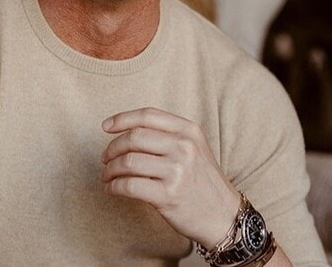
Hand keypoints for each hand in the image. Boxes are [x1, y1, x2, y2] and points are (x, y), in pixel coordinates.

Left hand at [101, 107, 240, 246]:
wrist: (225, 216)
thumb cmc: (203, 181)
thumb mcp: (194, 147)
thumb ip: (168, 134)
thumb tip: (126, 129)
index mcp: (189, 130)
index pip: (148, 115)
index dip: (122, 118)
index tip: (106, 126)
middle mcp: (184, 146)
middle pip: (134, 137)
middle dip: (113, 147)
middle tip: (105, 158)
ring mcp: (177, 171)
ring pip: (128, 161)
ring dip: (110, 169)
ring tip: (107, 176)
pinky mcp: (169, 195)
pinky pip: (129, 185)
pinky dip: (115, 186)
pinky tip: (112, 189)